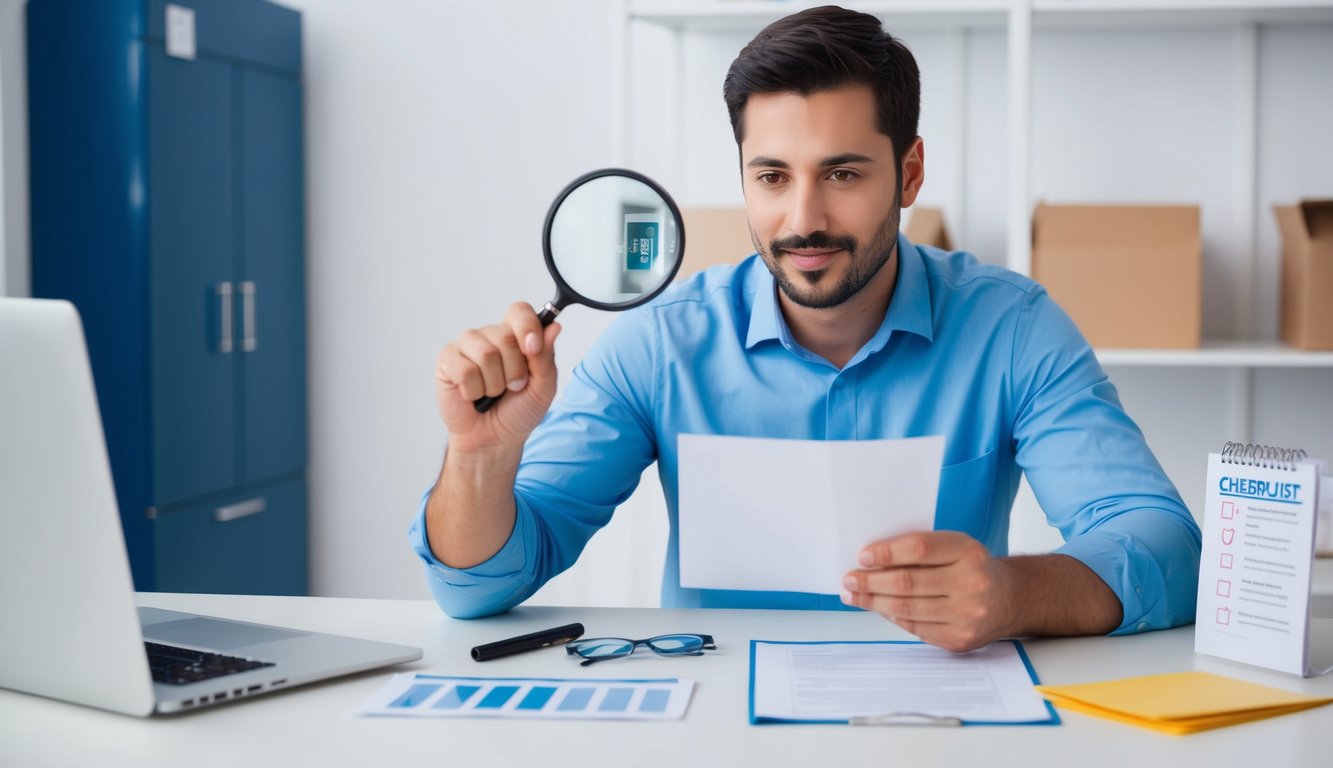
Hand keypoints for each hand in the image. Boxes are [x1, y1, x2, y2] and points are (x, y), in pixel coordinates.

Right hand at [435, 302, 561, 452]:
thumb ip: (546, 357)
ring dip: (494, 384)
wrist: (495, 439)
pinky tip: (473, 395)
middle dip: (514, 370)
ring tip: (492, 392)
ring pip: (486, 354)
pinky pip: (464, 370)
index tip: (533, 349)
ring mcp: (466, 346)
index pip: (519, 311)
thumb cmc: (518, 411)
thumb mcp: (543, 387)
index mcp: (515, 335)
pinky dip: (474, 391)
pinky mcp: (447, 361)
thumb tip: (554, 326)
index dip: (527, 327)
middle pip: (505, 336)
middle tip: (512, 387)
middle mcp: (489, 336)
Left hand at [841, 531, 1014, 652]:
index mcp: (968, 553)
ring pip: (907, 609)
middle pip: (908, 582)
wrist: (1011, 599)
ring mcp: (967, 615)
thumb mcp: (956, 547)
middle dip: (870, 582)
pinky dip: (893, 617)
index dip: (886, 553)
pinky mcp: (960, 639)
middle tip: (849, 580)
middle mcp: (971, 584)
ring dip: (873, 602)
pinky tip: (880, 608)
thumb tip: (872, 561)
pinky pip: (916, 628)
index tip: (863, 556)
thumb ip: (921, 551)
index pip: (919, 549)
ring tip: (854, 595)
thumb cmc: (974, 569)